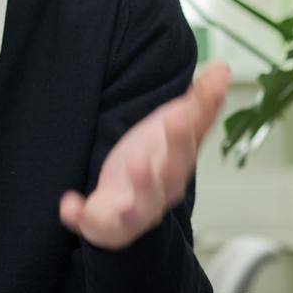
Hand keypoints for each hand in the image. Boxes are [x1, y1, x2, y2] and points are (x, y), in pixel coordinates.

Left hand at [58, 62, 231, 249]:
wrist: (126, 207)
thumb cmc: (154, 163)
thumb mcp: (173, 127)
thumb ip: (199, 102)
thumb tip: (224, 68)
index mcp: (178, 165)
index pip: (190, 142)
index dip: (193, 124)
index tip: (200, 99)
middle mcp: (161, 190)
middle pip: (171, 173)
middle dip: (175, 148)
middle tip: (174, 121)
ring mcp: (135, 210)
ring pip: (140, 206)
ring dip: (140, 186)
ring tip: (135, 163)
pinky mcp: (107, 224)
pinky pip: (96, 224)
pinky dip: (82, 216)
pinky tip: (69, 204)